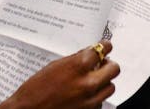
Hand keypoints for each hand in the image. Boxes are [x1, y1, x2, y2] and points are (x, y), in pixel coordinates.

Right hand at [0, 41, 118, 108]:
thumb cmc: (35, 89)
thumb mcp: (55, 66)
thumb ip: (76, 59)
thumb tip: (91, 54)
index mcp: (78, 66)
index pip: (103, 50)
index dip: (105, 47)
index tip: (105, 47)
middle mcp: (87, 83)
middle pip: (114, 69)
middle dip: (109, 64)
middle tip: (103, 64)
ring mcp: (89, 100)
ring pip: (110, 87)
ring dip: (104, 82)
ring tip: (94, 80)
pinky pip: (100, 102)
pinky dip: (95, 98)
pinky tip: (85, 95)